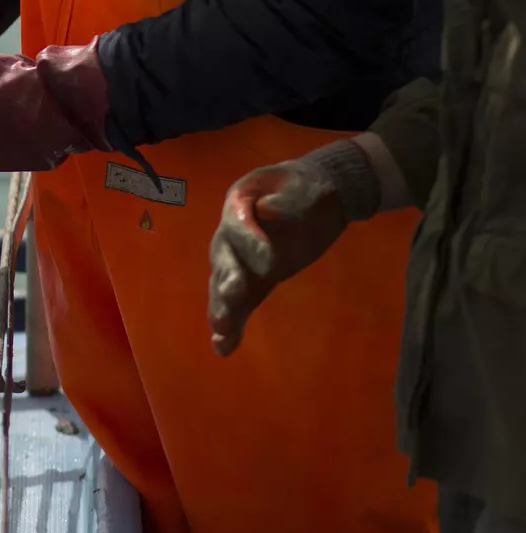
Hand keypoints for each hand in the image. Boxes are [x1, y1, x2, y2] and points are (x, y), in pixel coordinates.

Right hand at [206, 162, 349, 356]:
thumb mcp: (302, 184)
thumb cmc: (306, 187)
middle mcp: (231, 235)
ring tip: (221, 330)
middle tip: (232, 297)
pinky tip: (223, 347)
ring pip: (225, 286)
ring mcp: (240, 261)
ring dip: (222, 308)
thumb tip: (268, 210)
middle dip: (227, 280)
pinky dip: (232, 325)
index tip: (270, 261)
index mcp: (240, 204)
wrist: (311, 199)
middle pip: (224, 259)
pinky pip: (239, 304)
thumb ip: (288, 198)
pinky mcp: (254, 282)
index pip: (240, 224)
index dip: (251, 242)